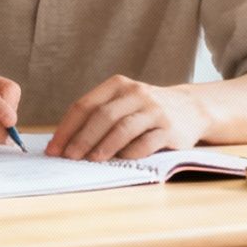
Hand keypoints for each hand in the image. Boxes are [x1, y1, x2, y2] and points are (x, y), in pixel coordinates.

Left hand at [48, 76, 207, 160]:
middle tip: (68, 157)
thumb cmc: (146, 110)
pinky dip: (130, 152)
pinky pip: (146, 143)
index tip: (54, 148)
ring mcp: (154, 111)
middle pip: (102, 116)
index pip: (84, 106)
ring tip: (90, 160)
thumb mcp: (123, 102)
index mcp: (117, 86)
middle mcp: (136, 94)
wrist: (192, 108)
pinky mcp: (170, 129)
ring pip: (123, 128)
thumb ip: (98, 116)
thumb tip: (65, 144)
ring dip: (104, 146)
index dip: (66, 128)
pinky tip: (119, 161)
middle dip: (81, 138)